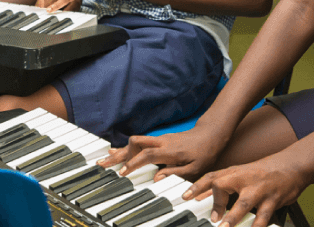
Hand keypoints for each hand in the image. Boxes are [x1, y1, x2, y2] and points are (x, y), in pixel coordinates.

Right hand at [98, 125, 225, 182]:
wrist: (210, 134)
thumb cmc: (204, 152)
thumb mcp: (195, 168)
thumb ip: (175, 173)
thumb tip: (156, 179)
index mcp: (170, 150)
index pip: (146, 155)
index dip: (133, 164)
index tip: (122, 173)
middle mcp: (161, 142)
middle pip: (135, 144)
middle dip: (118, 155)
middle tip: (104, 164)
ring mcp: (159, 139)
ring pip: (134, 142)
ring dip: (120, 151)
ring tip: (105, 159)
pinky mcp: (158, 140)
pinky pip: (139, 143)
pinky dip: (127, 148)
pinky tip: (116, 151)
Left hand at [184, 154, 307, 226]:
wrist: (291, 165)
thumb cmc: (262, 173)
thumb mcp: (240, 174)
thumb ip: (221, 185)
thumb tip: (199, 196)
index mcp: (234, 172)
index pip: (212, 177)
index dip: (197, 186)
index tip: (186, 197)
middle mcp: (244, 179)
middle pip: (223, 184)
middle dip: (216, 202)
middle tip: (212, 218)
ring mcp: (259, 189)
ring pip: (243, 203)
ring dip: (233, 218)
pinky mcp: (273, 199)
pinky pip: (264, 216)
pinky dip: (257, 226)